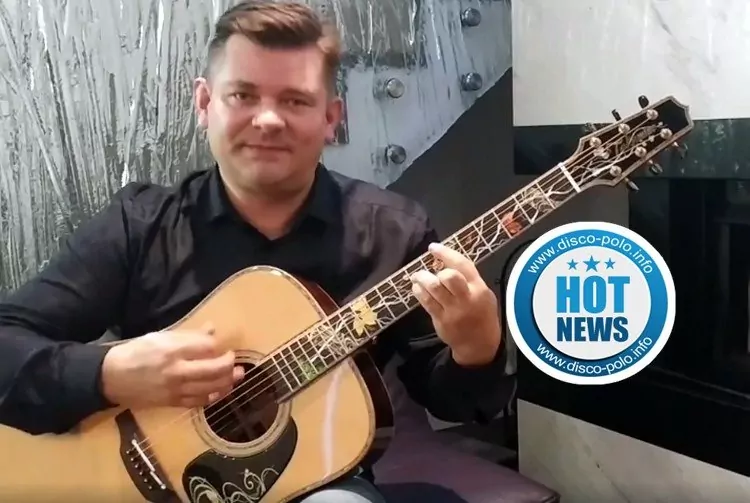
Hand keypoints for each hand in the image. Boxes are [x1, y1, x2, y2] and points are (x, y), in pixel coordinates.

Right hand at [101, 324, 244, 408]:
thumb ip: (188, 335)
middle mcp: (175, 371)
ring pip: (209, 388)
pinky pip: (198, 402)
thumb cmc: (136, 352)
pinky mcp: (171, 403)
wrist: (111, 378)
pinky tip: (220, 392)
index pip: (206, 347)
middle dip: (229, 366)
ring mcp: (174, 389)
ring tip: (236, 377)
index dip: (219, 347)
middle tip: (236, 362)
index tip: (224, 346)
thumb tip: (212, 330)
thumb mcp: (160, 336)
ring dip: (227, 383)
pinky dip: (212, 397)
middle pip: (213, 370)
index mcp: (172, 350)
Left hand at [410, 243, 501, 365]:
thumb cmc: (481, 314)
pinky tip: (417, 288)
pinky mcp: (441, 320)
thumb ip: (469, 280)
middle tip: (428, 270)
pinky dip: (419, 292)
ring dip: (422, 278)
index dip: (446, 253)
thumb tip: (447, 262)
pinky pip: (426, 302)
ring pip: (434, 288)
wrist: (479, 344)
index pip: (463, 265)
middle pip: (449, 277)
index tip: (433, 247)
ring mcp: (453, 310)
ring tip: (417, 276)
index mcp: (479, 289)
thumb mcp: (484, 295)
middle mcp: (466, 298)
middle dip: (437, 271)